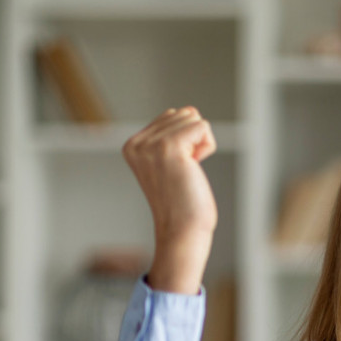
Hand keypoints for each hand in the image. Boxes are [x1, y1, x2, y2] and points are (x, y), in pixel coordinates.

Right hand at [121, 107, 217, 292]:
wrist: (182, 230)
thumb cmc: (183, 203)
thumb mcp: (169, 164)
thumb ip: (171, 136)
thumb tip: (189, 110)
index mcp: (132, 145)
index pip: (171, 116)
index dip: (186, 141)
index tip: (178, 169)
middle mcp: (137, 143)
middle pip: (183, 114)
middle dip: (194, 141)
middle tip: (185, 171)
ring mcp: (151, 145)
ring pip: (193, 118)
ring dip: (201, 145)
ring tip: (188, 171)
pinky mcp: (169, 148)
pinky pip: (202, 127)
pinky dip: (207, 146)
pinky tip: (195, 167)